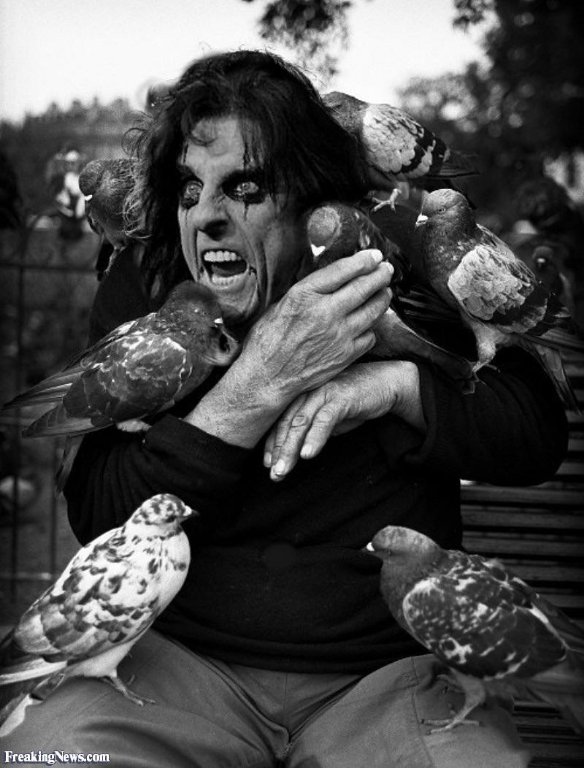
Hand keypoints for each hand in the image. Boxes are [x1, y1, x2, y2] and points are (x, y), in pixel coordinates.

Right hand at [185, 250, 392, 448]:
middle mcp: (325, 313)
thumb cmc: (268, 341)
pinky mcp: (346, 355)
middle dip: (380, 274)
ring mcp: (339, 335)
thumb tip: (334, 277)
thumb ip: (309, 291)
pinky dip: (371, 328)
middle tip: (387, 269)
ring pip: (373, 310)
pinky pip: (370, 336)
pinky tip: (368, 324)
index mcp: (305, 295)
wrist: (267, 377)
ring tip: (384, 292)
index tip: (374, 255)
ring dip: (382, 298)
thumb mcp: (281, 304)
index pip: (343, 270)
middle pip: (364, 287)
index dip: (363, 260)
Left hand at [264, 360, 424, 480]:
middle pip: (287, 423)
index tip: (268, 464)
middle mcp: (308, 391)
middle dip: (278, 451)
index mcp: (302, 394)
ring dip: (290, 448)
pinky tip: (308, 455)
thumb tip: (294, 448)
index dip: (272, 443)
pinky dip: (314, 437)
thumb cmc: (356, 399)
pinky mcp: (340, 397)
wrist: (387, 382)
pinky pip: (323, 419)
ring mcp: (323, 392)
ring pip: (300, 422)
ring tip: (284, 470)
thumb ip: (312, 427)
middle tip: (275, 474)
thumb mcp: (329, 415)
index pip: (281, 421)